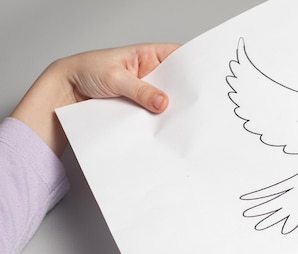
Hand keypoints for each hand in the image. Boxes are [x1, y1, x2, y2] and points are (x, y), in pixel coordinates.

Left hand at [11, 43, 178, 156]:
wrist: (65, 91)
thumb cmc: (86, 71)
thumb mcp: (115, 78)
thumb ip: (140, 90)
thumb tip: (163, 102)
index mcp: (147, 55)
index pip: (178, 56)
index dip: (192, 65)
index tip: (203, 78)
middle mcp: (149, 73)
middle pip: (175, 82)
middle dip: (183, 92)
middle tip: (191, 103)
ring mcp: (145, 92)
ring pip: (165, 100)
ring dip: (170, 108)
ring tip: (177, 116)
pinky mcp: (139, 108)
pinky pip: (153, 113)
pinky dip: (158, 120)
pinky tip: (162, 124)